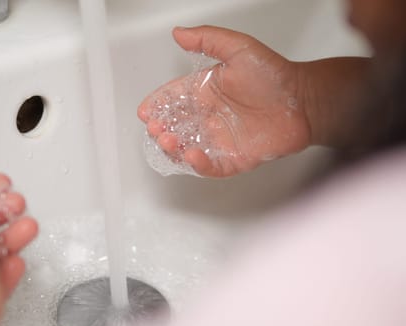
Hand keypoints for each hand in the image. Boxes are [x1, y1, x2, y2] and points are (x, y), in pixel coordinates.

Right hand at [138, 26, 310, 176]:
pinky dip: (199, 165)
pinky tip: (192, 155)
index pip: (174, 99)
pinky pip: (211, 166)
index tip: (146, 110)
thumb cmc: (275, 75)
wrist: (304, 101)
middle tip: (155, 127)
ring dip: (173, 147)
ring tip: (168, 140)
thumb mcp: (239, 48)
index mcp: (206, 92)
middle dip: (160, 128)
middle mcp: (210, 116)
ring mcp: (220, 139)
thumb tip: (179, 33)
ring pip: (187, 148)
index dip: (158, 105)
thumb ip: (207, 40)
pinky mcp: (234, 158)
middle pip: (176, 126)